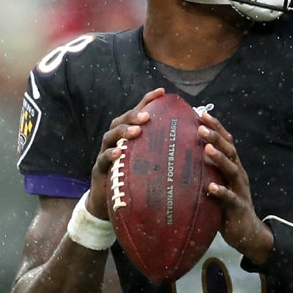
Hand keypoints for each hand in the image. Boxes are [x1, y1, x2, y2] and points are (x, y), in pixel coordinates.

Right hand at [88, 88, 164, 219]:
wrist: (109, 200)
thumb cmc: (134, 179)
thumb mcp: (149, 162)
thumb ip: (163, 151)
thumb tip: (193, 143)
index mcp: (128, 135)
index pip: (137, 113)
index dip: (147, 100)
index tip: (162, 92)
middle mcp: (115, 140)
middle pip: (121, 121)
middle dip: (133, 116)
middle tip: (147, 117)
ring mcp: (105, 153)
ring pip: (110, 136)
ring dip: (123, 132)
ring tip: (136, 132)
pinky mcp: (99, 169)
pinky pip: (102, 159)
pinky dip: (110, 154)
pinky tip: (118, 153)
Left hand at [198, 110, 272, 263]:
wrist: (247, 232)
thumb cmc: (226, 206)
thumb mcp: (216, 183)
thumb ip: (205, 170)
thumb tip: (181, 155)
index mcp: (232, 166)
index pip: (225, 142)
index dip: (215, 127)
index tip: (200, 112)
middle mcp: (238, 174)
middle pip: (229, 151)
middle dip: (215, 137)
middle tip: (200, 125)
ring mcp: (239, 190)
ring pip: (231, 170)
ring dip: (219, 158)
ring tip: (206, 148)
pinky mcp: (238, 208)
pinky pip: (229, 199)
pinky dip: (221, 191)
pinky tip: (211, 187)